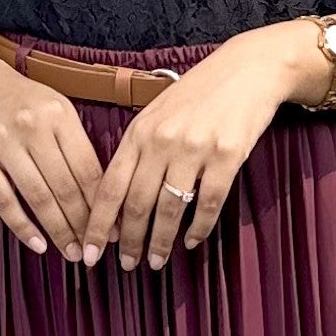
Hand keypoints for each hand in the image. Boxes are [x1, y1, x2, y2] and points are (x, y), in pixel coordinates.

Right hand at [0, 43, 106, 257]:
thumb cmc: (21, 102)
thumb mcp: (55, 109)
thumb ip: (76, 145)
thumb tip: (104, 198)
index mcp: (59, 114)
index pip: (88, 169)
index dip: (103, 205)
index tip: (113, 230)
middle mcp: (31, 125)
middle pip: (65, 186)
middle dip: (83, 224)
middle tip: (94, 250)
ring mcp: (1, 140)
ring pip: (37, 196)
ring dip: (58, 230)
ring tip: (71, 252)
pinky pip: (2, 199)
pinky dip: (22, 226)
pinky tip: (38, 244)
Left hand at [77, 22, 320, 272]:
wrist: (247, 69)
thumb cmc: (198, 94)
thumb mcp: (156, 114)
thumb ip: (136, 150)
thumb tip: (117, 200)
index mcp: (138, 132)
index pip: (109, 187)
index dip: (97, 225)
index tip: (88, 252)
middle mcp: (161, 141)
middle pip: (137, 204)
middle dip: (129, 242)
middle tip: (126, 266)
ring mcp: (194, 148)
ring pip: (170, 208)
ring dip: (161, 241)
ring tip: (156, 261)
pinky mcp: (227, 154)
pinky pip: (209, 202)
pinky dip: (198, 227)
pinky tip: (191, 240)